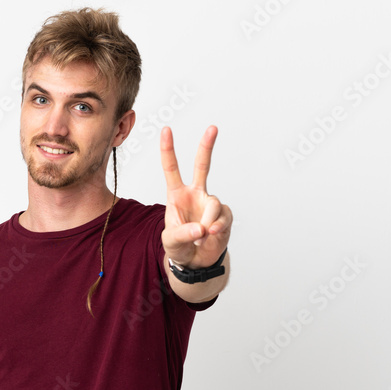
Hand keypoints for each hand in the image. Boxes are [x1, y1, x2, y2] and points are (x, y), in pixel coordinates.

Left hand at [160, 125, 232, 268]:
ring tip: (201, 236)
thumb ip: (182, 234)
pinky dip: (217, 228)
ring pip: (213, 204)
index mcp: (177, 195)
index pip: (171, 168)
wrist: (196, 262)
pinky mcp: (224, 215)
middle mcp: (195, 194)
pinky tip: (212, 235)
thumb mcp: (171, 242)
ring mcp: (210, 203)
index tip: (166, 129)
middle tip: (213, 128)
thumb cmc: (179, 247)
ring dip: (207, 222)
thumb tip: (201, 228)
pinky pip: (223, 217)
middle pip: (202, 166)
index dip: (168, 149)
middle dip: (207, 146)